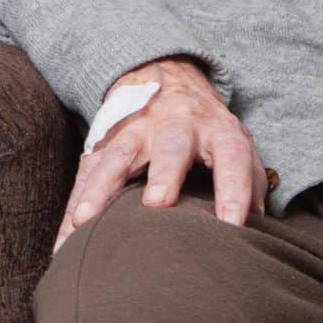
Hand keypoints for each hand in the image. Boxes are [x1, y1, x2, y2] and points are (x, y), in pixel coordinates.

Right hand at [54, 57, 265, 249]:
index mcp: (214, 130)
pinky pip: (86, 176)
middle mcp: (175, 127)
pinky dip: (73, 208)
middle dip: (164, 174)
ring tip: (86, 222)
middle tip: (158, 204)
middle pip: (171, 148)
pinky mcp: (105, 144)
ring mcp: (135, 133)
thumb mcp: (236, 144)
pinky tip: (63, 243)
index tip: (232, 225)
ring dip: (101, 189)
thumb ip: (249, 184)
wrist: (165, 78)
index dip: (234, 189)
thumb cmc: (208, 131)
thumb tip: (260, 231)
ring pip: (117, 157)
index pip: (231, 156)